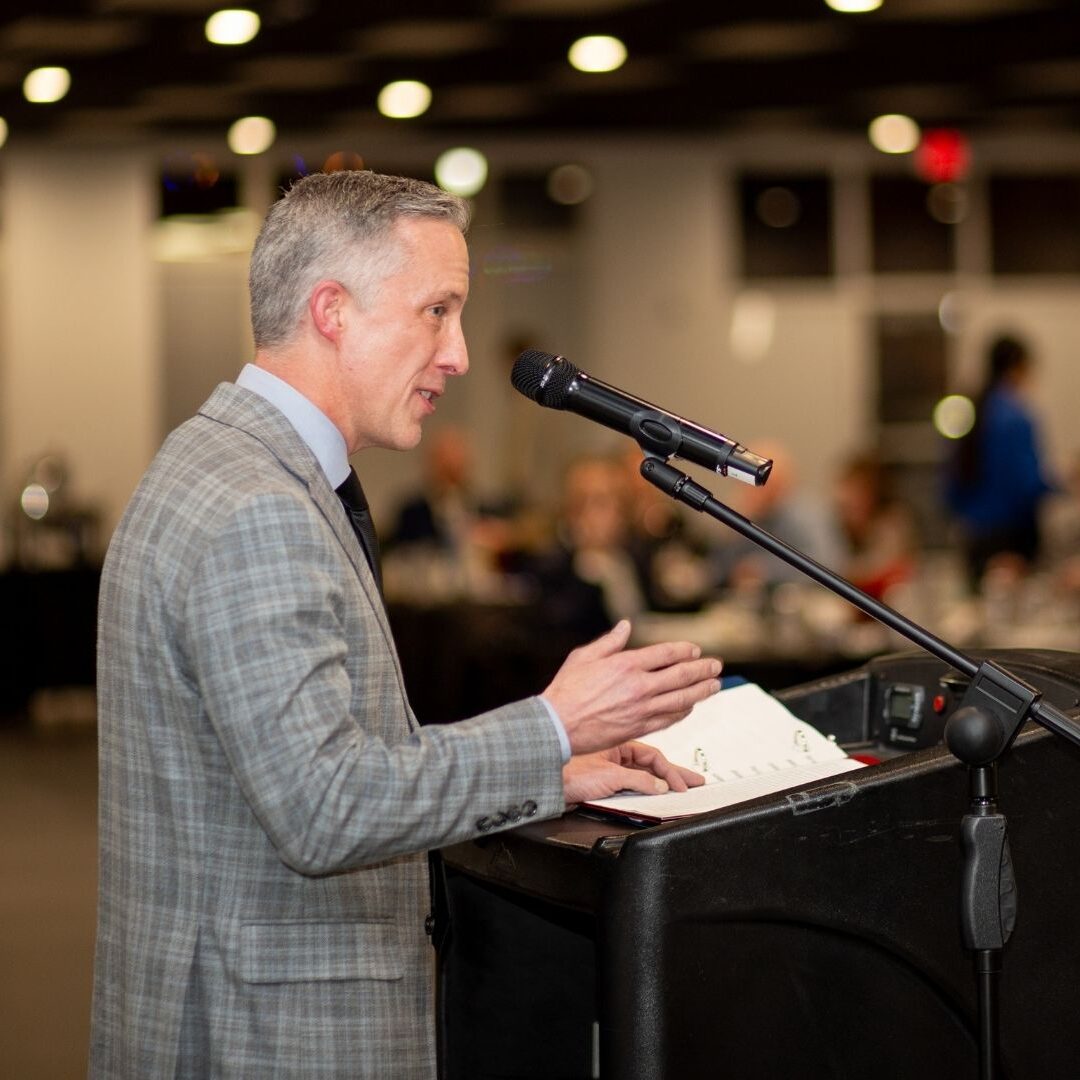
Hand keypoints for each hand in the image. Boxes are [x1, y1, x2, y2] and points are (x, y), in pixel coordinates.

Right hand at [543, 619, 721, 754]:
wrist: (558, 725)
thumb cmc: (567, 689)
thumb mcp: (584, 656)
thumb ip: (610, 642)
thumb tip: (626, 626)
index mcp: (626, 664)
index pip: (666, 654)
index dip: (684, 651)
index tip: (695, 650)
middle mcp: (639, 686)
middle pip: (681, 676)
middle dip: (702, 670)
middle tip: (716, 666)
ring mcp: (641, 709)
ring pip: (681, 698)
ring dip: (701, 691)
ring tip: (715, 685)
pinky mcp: (639, 727)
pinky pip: (669, 718)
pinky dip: (683, 711)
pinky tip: (691, 707)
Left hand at [563, 741, 705, 804]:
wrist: (547, 785)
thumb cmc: (570, 773)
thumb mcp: (610, 777)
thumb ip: (638, 780)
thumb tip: (660, 785)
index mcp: (617, 745)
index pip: (652, 757)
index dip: (670, 771)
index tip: (683, 785)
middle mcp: (615, 755)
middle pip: (651, 764)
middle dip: (673, 774)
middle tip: (695, 782)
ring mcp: (610, 769)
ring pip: (642, 776)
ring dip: (660, 783)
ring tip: (680, 790)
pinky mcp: (604, 784)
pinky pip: (631, 787)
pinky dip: (645, 791)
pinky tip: (655, 797)